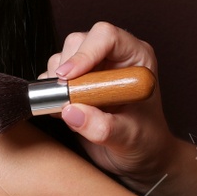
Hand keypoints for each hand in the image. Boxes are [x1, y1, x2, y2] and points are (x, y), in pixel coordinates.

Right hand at [41, 21, 177, 185]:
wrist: (139, 158)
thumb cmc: (146, 143)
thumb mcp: (129, 138)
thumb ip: (103, 126)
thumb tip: (72, 111)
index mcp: (136, 58)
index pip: (107, 37)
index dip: (85, 52)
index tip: (69, 77)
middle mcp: (113, 57)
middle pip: (78, 42)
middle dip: (67, 69)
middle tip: (68, 98)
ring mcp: (92, 68)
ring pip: (61, 58)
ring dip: (58, 83)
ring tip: (73, 109)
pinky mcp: (75, 82)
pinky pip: (52, 77)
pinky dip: (50, 94)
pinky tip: (66, 112)